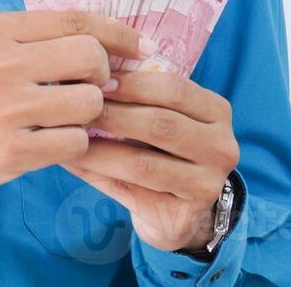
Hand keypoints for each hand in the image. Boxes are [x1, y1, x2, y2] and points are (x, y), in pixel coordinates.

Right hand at [0, 10, 151, 200]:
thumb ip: (34, 35)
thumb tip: (103, 36)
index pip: (76, 20)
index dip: (117, 32)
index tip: (141, 45)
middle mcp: (1, 65)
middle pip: (90, 58)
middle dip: (101, 75)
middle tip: (89, 87)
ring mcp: (6, 110)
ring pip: (89, 103)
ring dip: (88, 113)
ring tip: (65, 116)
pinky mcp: (11, 152)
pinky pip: (76, 142)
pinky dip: (75, 142)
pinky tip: (55, 140)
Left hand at [61, 71, 238, 252]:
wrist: (179, 211)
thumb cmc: (161, 152)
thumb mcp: (159, 118)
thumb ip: (131, 99)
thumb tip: (78, 76)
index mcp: (217, 111)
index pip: (174, 88)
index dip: (132, 82)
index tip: (95, 78)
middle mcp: (221, 147)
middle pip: (160, 123)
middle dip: (112, 113)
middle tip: (77, 107)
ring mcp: (207, 183)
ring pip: (143, 162)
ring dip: (99, 147)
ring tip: (70, 135)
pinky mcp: (184, 214)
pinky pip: (133, 191)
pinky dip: (99, 172)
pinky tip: (75, 161)